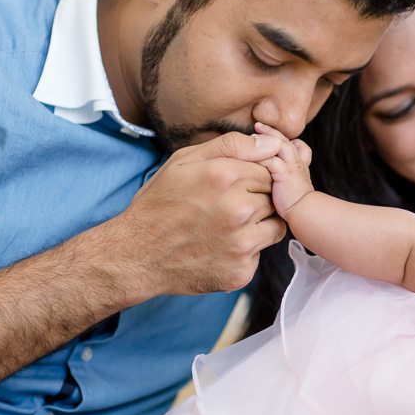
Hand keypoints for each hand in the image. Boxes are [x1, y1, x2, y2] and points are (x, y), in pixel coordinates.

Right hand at [106, 131, 286, 298]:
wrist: (137, 255)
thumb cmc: (160, 204)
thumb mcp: (185, 161)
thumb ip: (232, 146)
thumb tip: (272, 143)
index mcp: (226, 176)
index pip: (270, 169)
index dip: (255, 176)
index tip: (237, 185)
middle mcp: (239, 210)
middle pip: (275, 197)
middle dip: (258, 199)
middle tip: (228, 206)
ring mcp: (242, 243)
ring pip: (276, 225)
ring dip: (259, 224)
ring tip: (228, 224)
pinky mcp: (242, 271)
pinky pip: (261, 253)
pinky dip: (247, 249)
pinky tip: (221, 246)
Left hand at [253, 123, 313, 217]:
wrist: (306, 214)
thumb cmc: (296, 206)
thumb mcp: (290, 187)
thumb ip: (281, 179)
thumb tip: (269, 175)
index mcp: (300, 165)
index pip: (295, 145)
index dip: (281, 138)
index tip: (266, 134)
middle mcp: (298, 163)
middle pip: (286, 140)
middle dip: (272, 132)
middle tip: (258, 125)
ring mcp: (293, 167)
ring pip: (280, 145)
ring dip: (266, 138)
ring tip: (252, 134)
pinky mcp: (285, 174)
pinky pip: (272, 160)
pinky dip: (260, 155)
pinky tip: (249, 154)